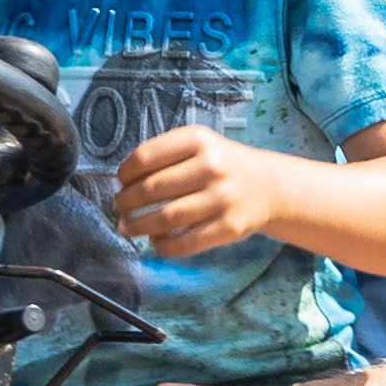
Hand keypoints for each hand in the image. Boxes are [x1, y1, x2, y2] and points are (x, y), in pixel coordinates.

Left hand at [110, 126, 289, 258]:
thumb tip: (124, 183)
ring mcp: (222, 198)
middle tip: (118, 208)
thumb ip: (164, 155)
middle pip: (151, 189)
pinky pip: (185, 243)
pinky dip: (162, 246)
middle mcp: (212, 166)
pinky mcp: (229, 226)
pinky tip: (154, 241)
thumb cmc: (222, 165)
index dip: (125, 172)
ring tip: (127, 227)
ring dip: (138, 226)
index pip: (146, 156)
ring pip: (165, 218)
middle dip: (126, 202)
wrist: (267, 186)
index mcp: (199, 140)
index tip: (120, 182)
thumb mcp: (199, 145)